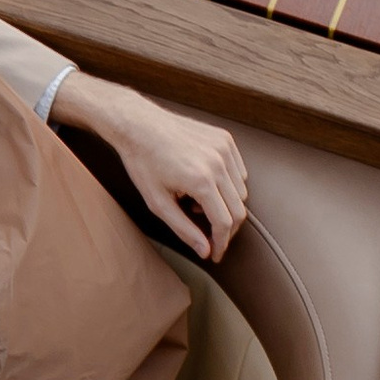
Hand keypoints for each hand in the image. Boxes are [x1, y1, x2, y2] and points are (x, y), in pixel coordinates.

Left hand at [53, 72, 247, 262]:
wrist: (138, 124)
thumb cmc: (143, 162)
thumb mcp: (157, 202)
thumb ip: (184, 229)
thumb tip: (205, 250)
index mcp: (201, 180)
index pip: (224, 223)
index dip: (221, 244)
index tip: (215, 255)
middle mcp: (218, 162)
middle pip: (238, 209)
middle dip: (226, 229)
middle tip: (210, 237)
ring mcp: (223, 147)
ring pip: (241, 191)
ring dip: (226, 205)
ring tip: (196, 202)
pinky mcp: (224, 138)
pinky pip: (238, 171)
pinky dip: (229, 184)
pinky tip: (204, 184)